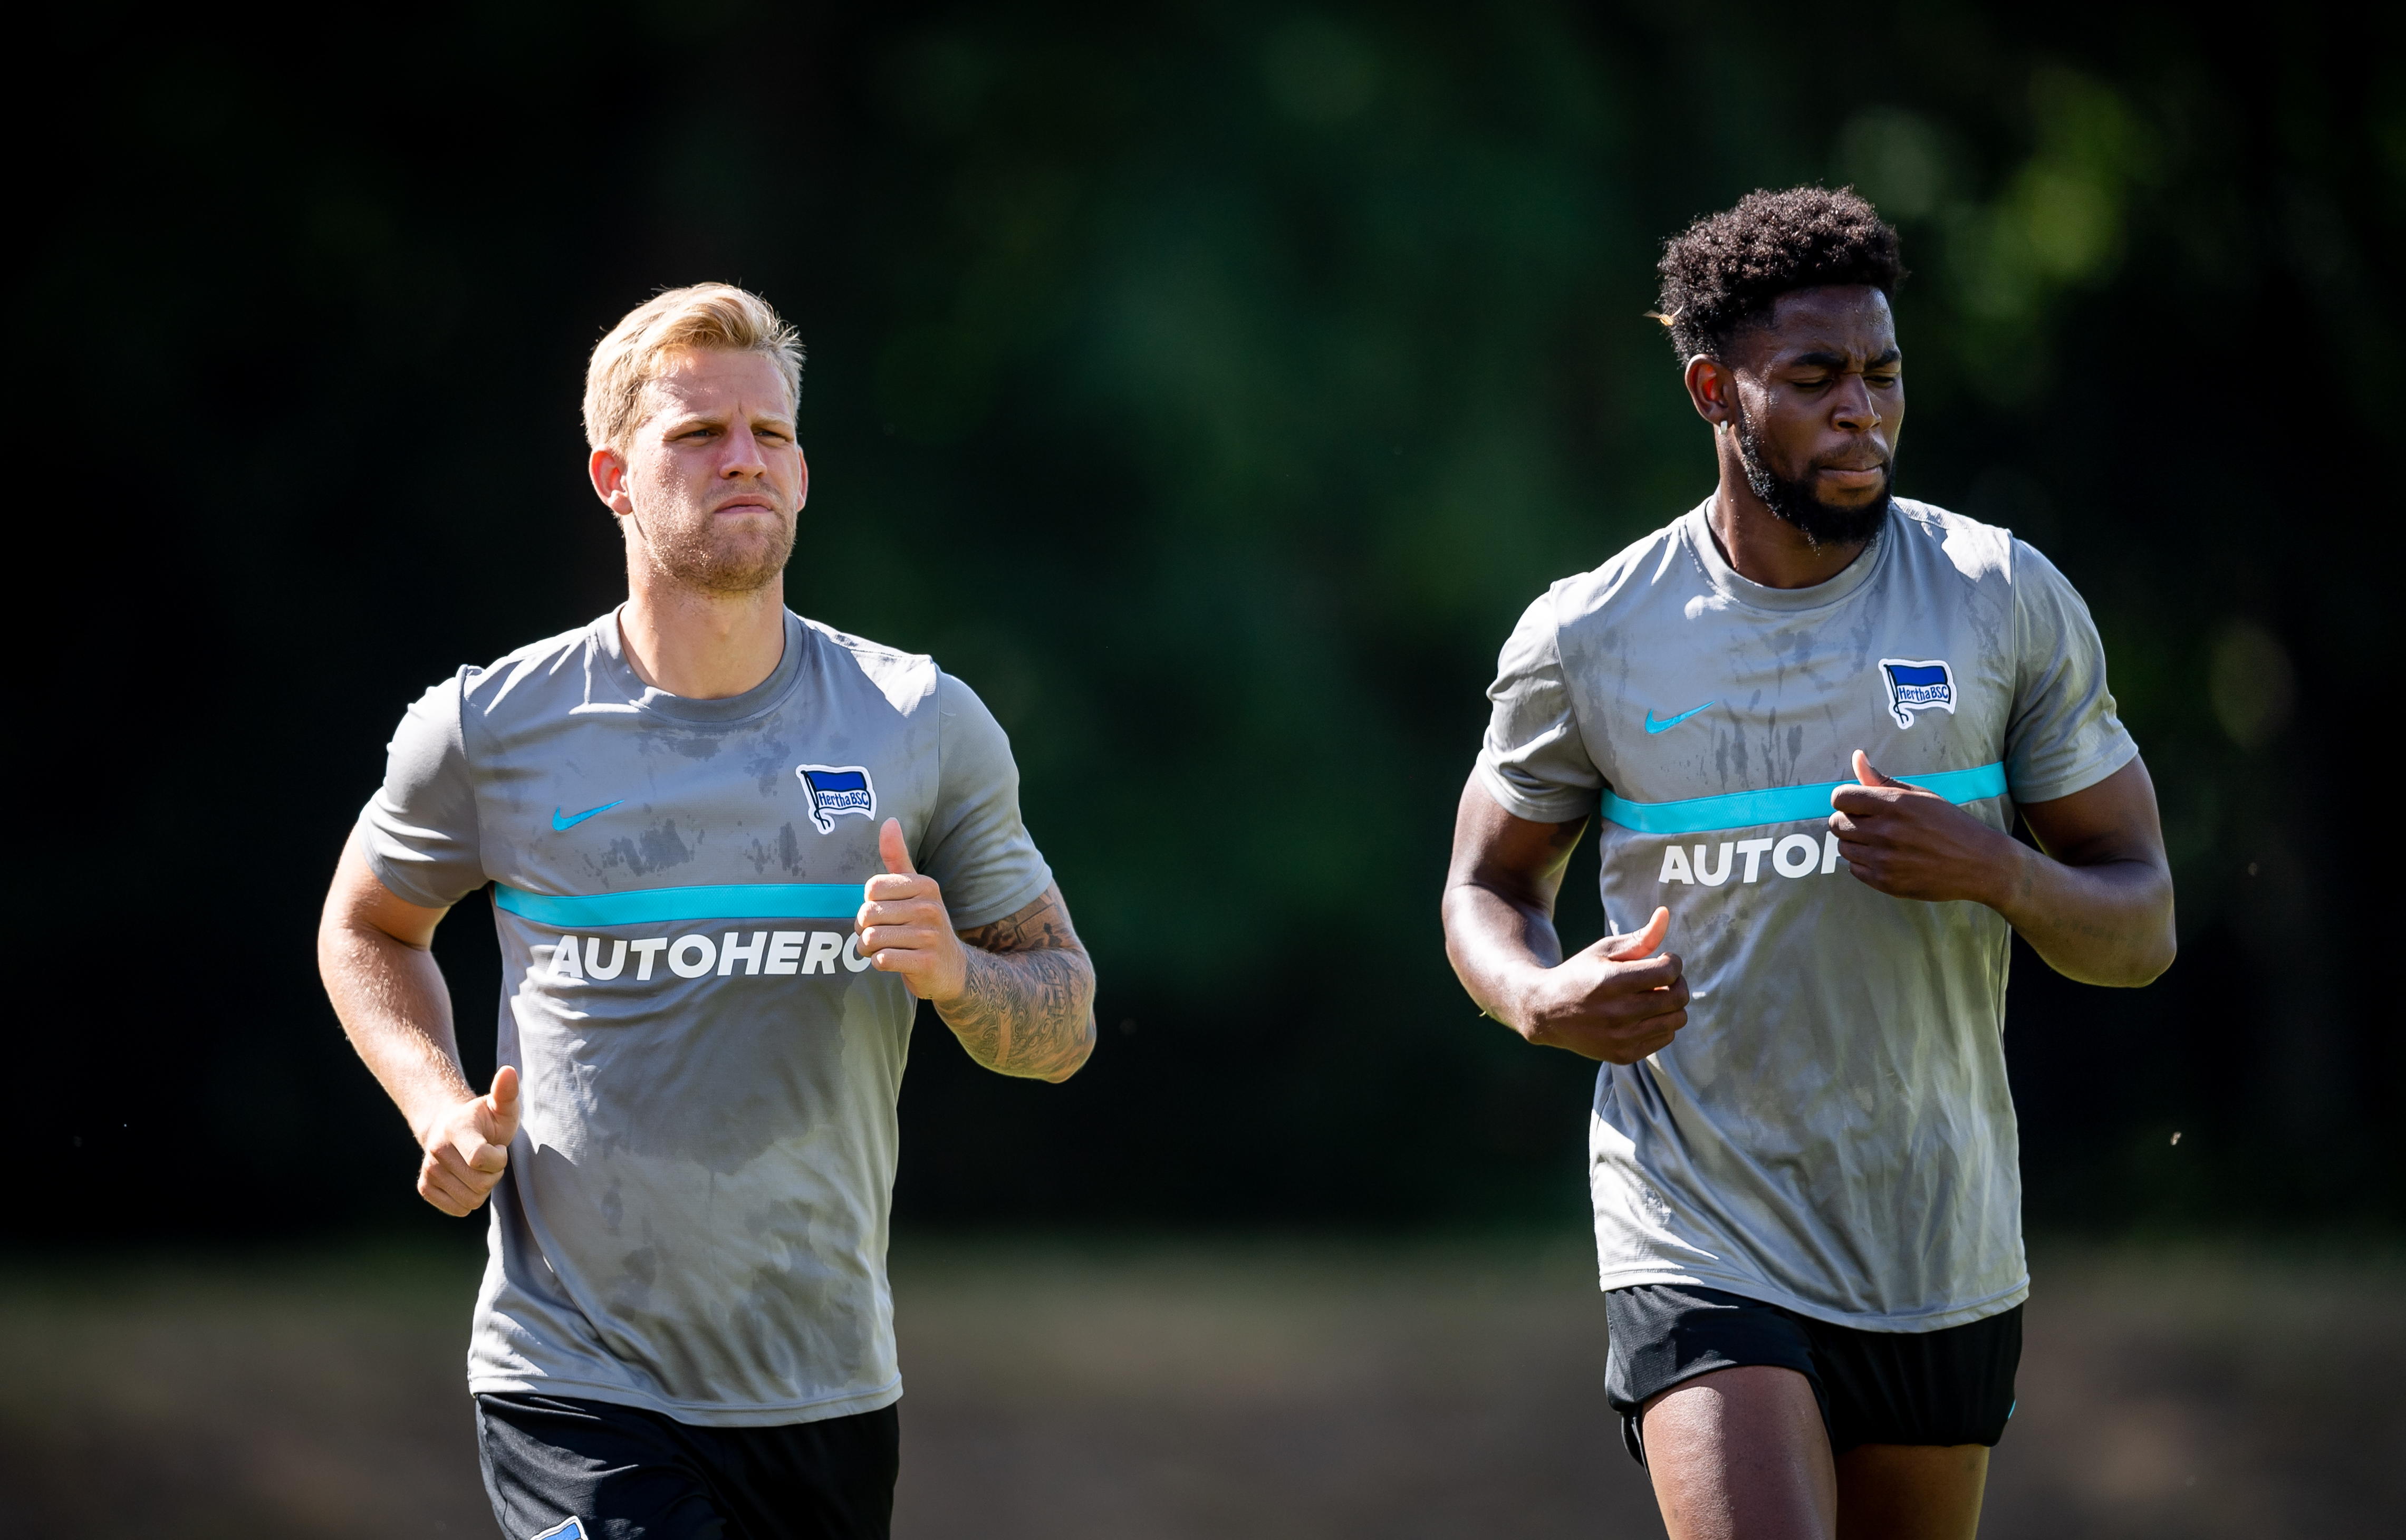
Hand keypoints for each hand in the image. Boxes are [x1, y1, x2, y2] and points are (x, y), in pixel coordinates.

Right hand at [416, 1065, 518, 1216]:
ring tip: (477, 1167)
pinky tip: (466, 1179)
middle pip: (479, 1185)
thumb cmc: (485, 1120)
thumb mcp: (501, 1106)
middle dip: (493, 1175)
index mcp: (456, 1129)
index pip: (481, 1160)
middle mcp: (436, 1149)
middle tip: (488, 1157)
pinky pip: (458, 1209)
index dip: (499, 1158)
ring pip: (471, 1200)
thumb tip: (509, 1071)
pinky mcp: (424, 1187)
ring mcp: (428, 1170)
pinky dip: (468, 1200)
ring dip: (482, 1188)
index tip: (497, 1145)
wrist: (452, 1129)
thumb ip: (507, 1092)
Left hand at [859, 818, 967, 1001]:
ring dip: (868, 949)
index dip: (868, 904)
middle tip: (880, 935)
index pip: (872, 888)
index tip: (883, 914)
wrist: (952, 970)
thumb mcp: (915, 891)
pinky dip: (879, 963)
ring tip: (883, 949)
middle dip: (864, 930)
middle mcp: (930, 907)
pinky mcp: (926, 962)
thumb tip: (889, 820)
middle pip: (867, 914)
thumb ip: (897, 857)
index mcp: (925, 886)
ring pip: (871, 939)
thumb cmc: (923, 926)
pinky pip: (882, 960)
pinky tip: (894, 961)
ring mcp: (930, 935)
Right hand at [1515, 907, 1690, 1063]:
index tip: (1663, 959)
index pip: (1668, 971)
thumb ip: (1640, 937)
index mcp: (1612, 981)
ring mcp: (1621, 1037)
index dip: (1673, 961)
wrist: (1546, 1011)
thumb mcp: (1604, 950)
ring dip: (1672, 1005)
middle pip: (1678, 997)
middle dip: (1677, 982)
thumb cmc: (1579, 974)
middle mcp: (1618, 1013)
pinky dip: (1662, 1024)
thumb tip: (1665, 913)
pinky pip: (1666, 1037)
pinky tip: (1644, 1014)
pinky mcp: (1623, 1054)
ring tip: (1654, 995)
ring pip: (1677, 1020)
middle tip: (1663, 978)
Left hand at [1829, 750, 2019, 903]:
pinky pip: (1853, 869)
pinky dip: (1863, 863)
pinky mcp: (1886, 882)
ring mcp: (1884, 859)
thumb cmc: (1949, 824)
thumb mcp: (1921, 795)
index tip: (1858, 804)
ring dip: (1854, 842)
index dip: (1846, 799)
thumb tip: (1857, 756)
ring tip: (1878, 840)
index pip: (1840, 798)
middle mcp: (1886, 831)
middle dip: (1848, 820)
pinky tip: (1884, 858)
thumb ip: (1882, 779)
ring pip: (1842, 847)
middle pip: (1837, 823)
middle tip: (1869, 823)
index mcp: (1894, 804)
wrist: (1979, 863)